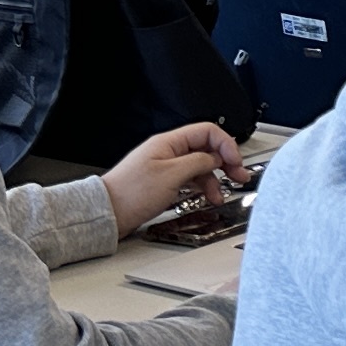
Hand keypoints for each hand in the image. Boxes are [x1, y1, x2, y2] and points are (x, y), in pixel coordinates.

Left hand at [104, 122, 246, 232]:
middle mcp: (169, 151)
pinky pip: (190, 179)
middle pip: (206, 149)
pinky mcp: (164, 182)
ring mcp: (166, 167)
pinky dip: (202, 187)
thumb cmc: (130, 193)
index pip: (208, 132)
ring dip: (215, 179)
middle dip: (225, 162)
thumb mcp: (171, 175)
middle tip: (239, 176)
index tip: (235, 161)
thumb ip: (198, 162)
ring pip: (200, 167)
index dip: (226, 144)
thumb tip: (216, 158)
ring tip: (221, 195)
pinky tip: (207, 197)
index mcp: (169, 142)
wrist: (107, 213)